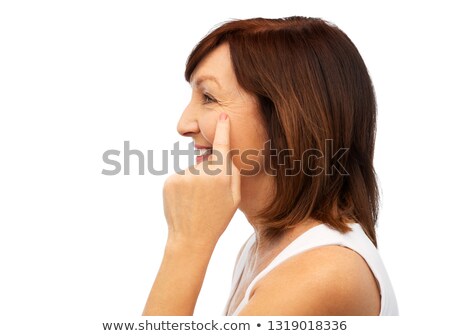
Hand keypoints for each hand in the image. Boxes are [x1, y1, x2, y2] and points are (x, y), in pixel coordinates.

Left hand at [162, 112, 240, 248]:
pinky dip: (182, 185)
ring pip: (193, 169)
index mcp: (220, 176)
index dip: (223, 129)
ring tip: (195, 201)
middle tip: (208, 196)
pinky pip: (180, 176)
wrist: (190, 239)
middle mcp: (202, 172)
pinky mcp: (169, 180)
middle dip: (209, 173)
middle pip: (207, 162)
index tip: (222, 115)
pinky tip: (184, 201)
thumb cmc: (216, 219)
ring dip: (194, 180)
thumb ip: (233, 174)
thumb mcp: (234, 199)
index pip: (222, 146)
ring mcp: (184, 175)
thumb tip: (225, 155)